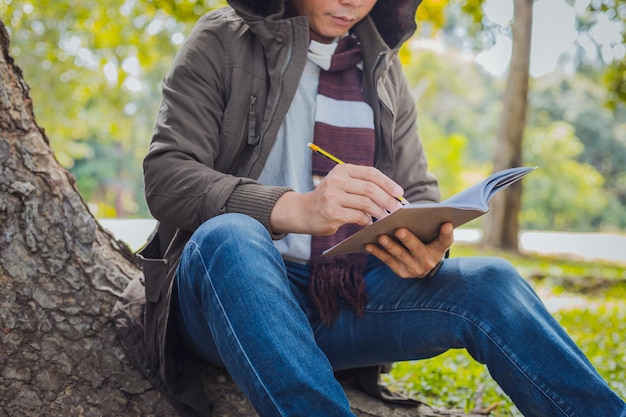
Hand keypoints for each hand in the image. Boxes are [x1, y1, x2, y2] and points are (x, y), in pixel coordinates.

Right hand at [270, 164, 403, 235]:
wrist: (302, 211)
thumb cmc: (329, 198)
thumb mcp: (341, 183)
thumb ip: (361, 184)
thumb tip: (391, 194)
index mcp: (342, 170)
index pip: (370, 173)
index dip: (388, 183)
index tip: (399, 192)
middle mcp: (336, 180)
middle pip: (370, 188)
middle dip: (387, 199)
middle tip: (397, 209)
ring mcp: (333, 197)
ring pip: (366, 204)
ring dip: (380, 212)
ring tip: (386, 217)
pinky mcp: (332, 213)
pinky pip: (358, 217)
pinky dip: (367, 221)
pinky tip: (369, 223)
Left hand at [364, 222, 453, 277]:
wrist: (422, 265)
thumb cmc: (426, 241)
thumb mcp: (433, 235)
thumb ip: (431, 223)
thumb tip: (418, 208)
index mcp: (439, 249)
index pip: (446, 240)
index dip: (446, 233)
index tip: (447, 223)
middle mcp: (428, 261)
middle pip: (418, 249)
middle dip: (408, 239)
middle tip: (399, 230)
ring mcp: (414, 269)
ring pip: (400, 255)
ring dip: (389, 246)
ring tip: (381, 237)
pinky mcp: (401, 272)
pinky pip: (388, 261)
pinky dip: (377, 252)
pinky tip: (368, 245)